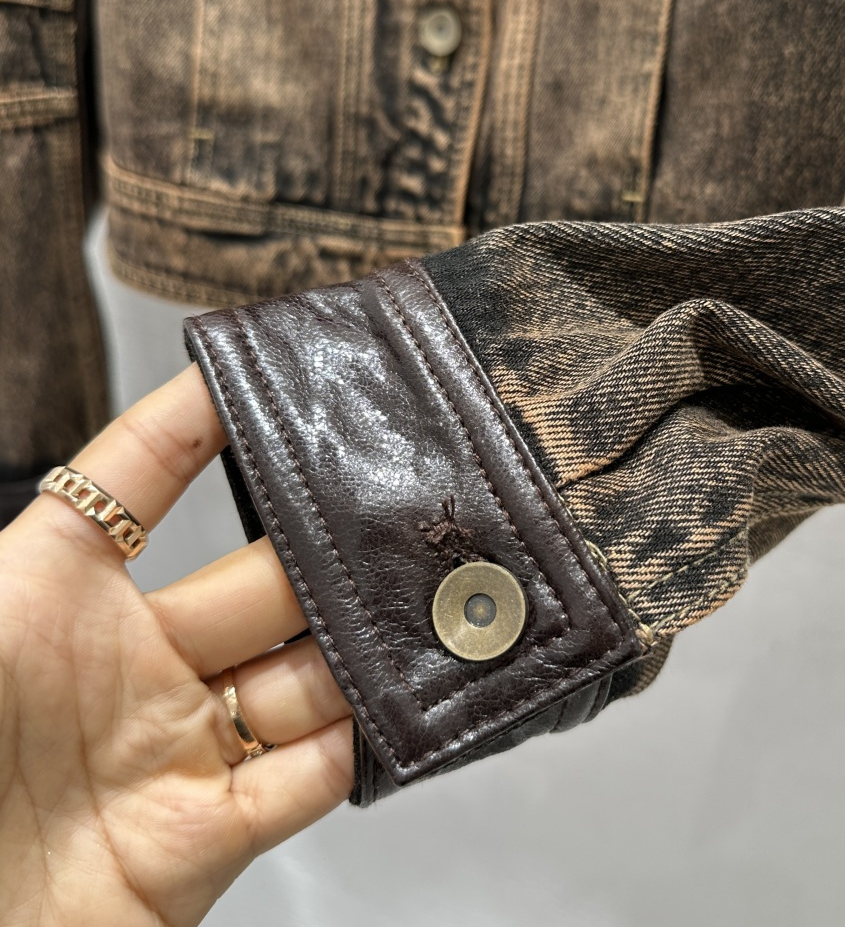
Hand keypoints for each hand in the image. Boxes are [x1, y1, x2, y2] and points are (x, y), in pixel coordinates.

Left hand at [0, 366, 353, 926]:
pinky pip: (311, 777)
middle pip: (259, 584)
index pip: (139, 481)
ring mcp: (174, 749)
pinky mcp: (207, 837)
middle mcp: (130, 667)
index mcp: (56, 598)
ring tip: (425, 607)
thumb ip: (63, 522)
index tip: (266, 371)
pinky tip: (401, 704)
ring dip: (360, 649)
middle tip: (396, 513)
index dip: (199, 420)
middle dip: (326, 550)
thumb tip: (132, 435)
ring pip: (302, 676)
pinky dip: (365, 745)